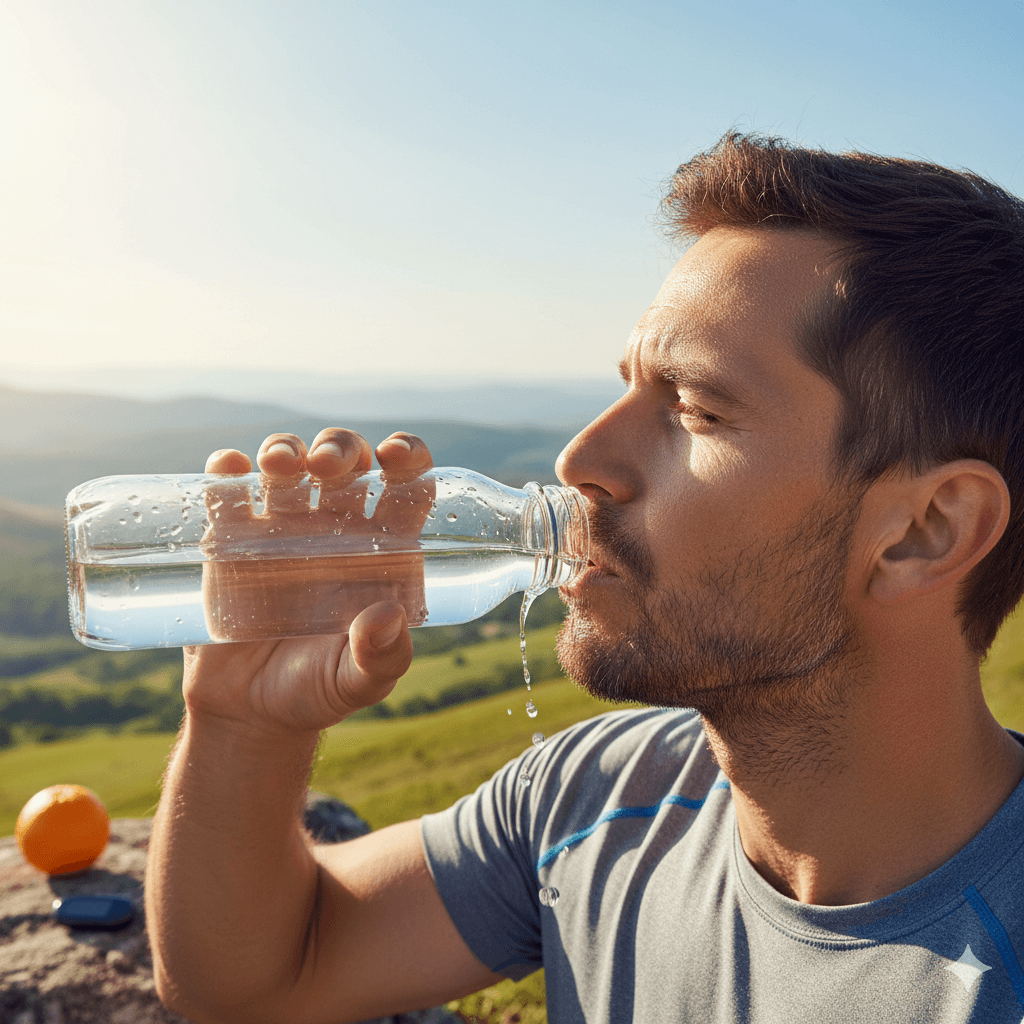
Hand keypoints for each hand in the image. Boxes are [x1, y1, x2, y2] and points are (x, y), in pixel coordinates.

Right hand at [182, 429, 433, 735]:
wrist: (250, 713)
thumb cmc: (319, 692)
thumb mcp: (361, 683)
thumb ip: (382, 658)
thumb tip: (389, 616)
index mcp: (382, 548)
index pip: (406, 486)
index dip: (409, 458)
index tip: (397, 456)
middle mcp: (335, 528)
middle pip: (345, 463)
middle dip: (341, 447)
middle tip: (328, 465)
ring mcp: (281, 529)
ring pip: (287, 463)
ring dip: (286, 448)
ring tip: (280, 464)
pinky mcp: (229, 540)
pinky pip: (226, 492)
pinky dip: (226, 471)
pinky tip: (230, 468)